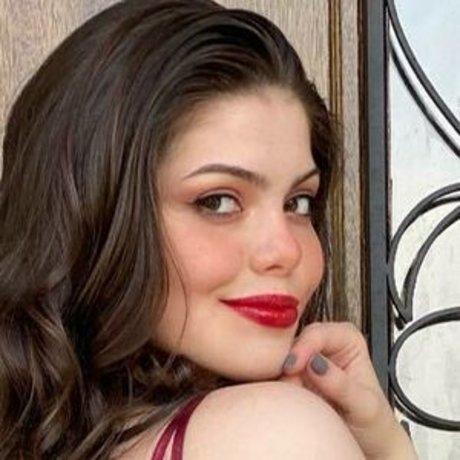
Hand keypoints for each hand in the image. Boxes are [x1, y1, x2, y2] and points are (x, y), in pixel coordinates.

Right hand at [278, 322, 417, 459]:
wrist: (369, 446)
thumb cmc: (374, 423)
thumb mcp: (365, 405)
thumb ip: (342, 384)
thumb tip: (315, 364)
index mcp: (347, 338)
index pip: (318, 333)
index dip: (302, 348)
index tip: (292, 367)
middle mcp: (324, 345)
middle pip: (294, 341)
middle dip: (287, 361)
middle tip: (286, 383)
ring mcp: (306, 361)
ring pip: (281, 358)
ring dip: (280, 375)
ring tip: (289, 395)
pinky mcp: (294, 378)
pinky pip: (277, 376)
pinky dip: (277, 386)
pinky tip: (284, 398)